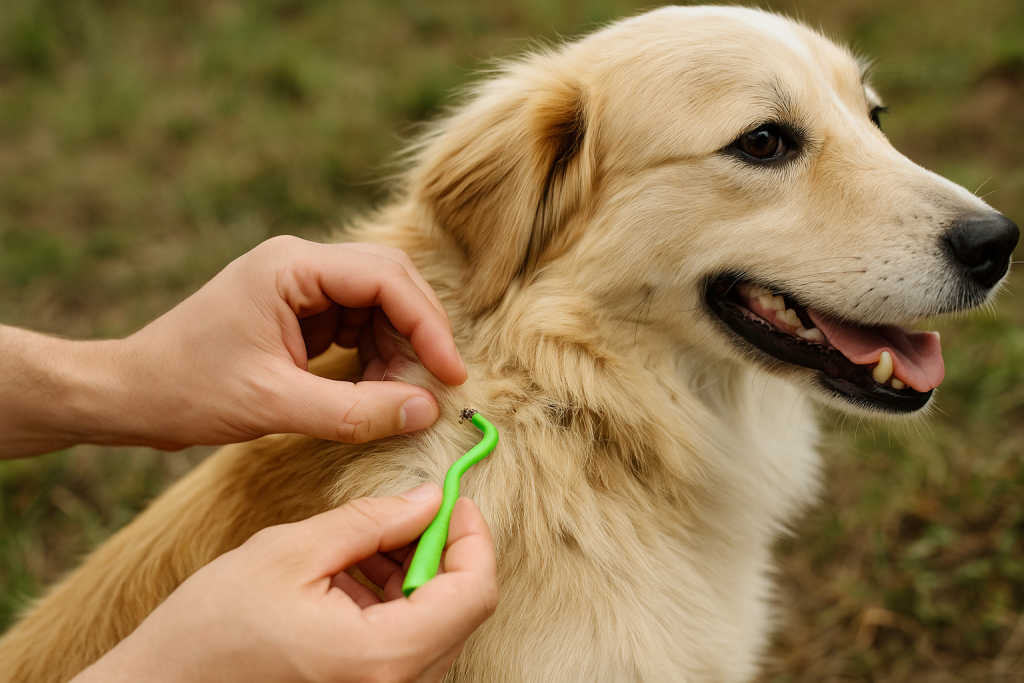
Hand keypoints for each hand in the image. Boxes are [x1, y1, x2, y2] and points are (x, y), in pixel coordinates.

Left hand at [0, 237, 468, 456]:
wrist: (129, 395)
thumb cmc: (186, 391)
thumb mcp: (274, 406)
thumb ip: (354, 411)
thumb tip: (426, 411)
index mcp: (291, 267)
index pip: (385, 279)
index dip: (427, 325)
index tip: (451, 373)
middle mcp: (300, 264)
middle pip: (390, 282)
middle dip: (419, 332)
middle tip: (437, 385)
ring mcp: (299, 286)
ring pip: (378, 305)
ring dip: (398, 349)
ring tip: (399, 397)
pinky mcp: (298, 312)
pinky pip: (356, 325)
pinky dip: (375, 356)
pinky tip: (375, 390)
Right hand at [72, 484, 498, 682]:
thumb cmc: (209, 631)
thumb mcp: (290, 553)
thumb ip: (370, 521)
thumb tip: (427, 499)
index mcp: (381, 657)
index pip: (473, 593)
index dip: (473, 538)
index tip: (453, 500)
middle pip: (458, 611)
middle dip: (440, 551)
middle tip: (406, 510)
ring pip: (432, 627)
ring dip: (414, 575)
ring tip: (367, 540)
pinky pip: (402, 647)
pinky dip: (392, 604)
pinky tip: (351, 574)